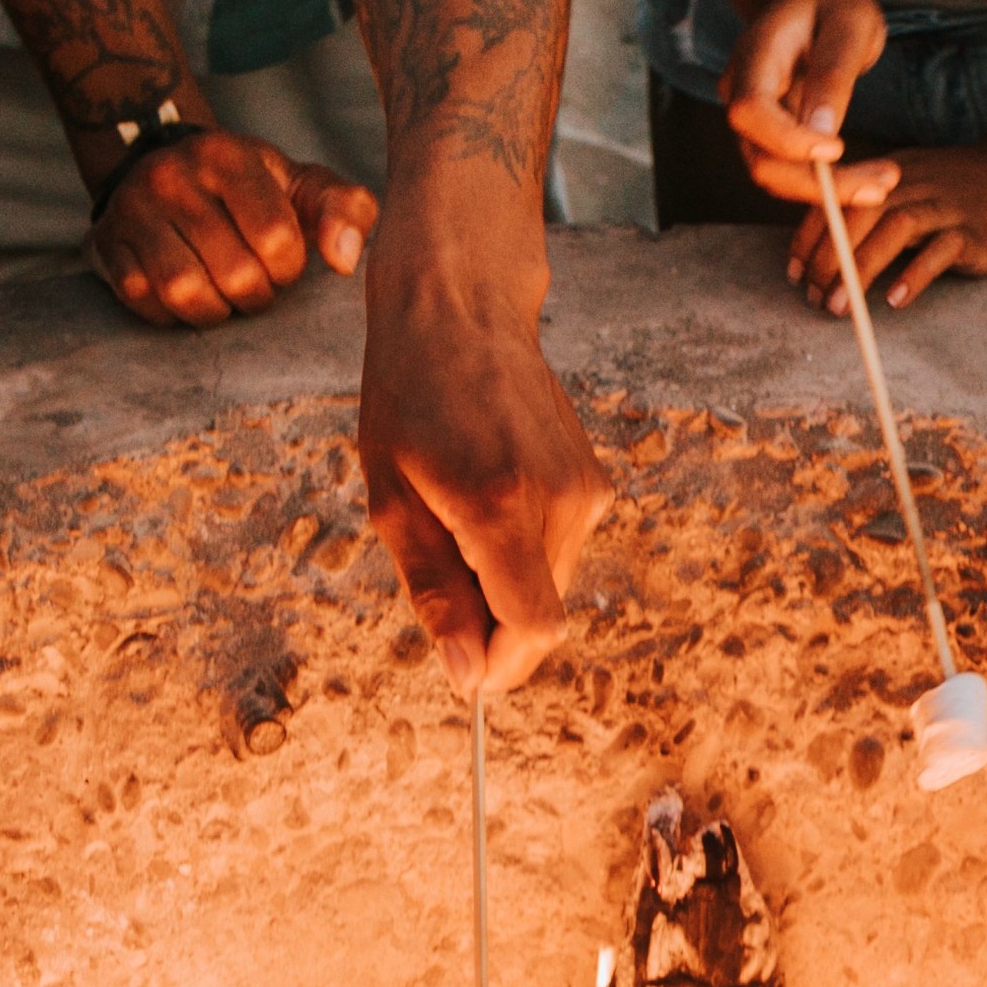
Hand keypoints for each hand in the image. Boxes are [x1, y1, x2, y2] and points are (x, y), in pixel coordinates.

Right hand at [88, 128, 377, 326]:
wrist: (173, 175)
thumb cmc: (257, 192)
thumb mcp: (306, 188)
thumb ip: (347, 211)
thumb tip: (343, 261)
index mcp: (229, 156)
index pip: (274, 238)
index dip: (288, 269)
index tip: (284, 264)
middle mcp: (173, 174)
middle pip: (232, 273)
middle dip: (256, 296)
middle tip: (255, 287)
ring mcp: (133, 207)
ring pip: (183, 290)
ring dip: (215, 311)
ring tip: (224, 297)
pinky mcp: (106, 241)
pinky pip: (142, 300)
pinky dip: (172, 315)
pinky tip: (188, 298)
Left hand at [359, 284, 611, 693]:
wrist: (461, 310)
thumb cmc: (410, 398)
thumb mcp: (392, 501)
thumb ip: (435, 593)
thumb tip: (467, 676)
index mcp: (500, 504)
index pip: (534, 628)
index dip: (500, 664)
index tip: (465, 668)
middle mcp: (559, 498)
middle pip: (543, 615)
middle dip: (493, 620)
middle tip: (439, 561)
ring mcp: (586, 488)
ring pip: (553, 586)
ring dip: (506, 582)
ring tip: (460, 515)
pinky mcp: (594, 482)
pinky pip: (561, 550)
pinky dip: (524, 549)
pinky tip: (489, 496)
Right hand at [723, 0, 896, 207]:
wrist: (810, 5)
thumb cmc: (833, 6)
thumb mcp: (850, 22)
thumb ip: (834, 71)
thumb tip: (823, 134)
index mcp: (754, 56)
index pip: (750, 111)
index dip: (787, 140)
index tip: (838, 149)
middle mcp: (741, 94)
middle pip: (761, 159)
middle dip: (818, 184)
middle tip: (881, 187)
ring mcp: (753, 122)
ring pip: (776, 177)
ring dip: (828, 193)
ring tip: (884, 184)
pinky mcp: (771, 140)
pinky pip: (791, 175)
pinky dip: (828, 186)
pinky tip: (869, 181)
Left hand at [789, 141, 986, 311]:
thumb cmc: (967, 190)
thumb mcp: (915, 191)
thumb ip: (877, 214)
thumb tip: (830, 254)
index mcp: (890, 174)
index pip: (837, 199)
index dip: (809, 236)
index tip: (794, 271)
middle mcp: (913, 184)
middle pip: (857, 215)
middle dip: (827, 258)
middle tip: (812, 296)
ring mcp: (946, 205)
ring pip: (893, 231)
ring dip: (859, 270)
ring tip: (840, 307)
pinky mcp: (975, 230)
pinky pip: (940, 251)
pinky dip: (914, 275)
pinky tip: (896, 301)